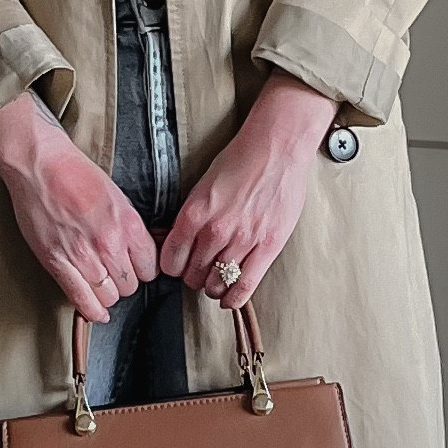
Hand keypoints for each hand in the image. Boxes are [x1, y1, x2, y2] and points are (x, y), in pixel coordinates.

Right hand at [0, 89, 156, 324]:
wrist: (41, 165)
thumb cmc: (76, 173)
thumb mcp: (118, 196)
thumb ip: (131, 226)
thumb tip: (144, 248)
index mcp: (128, 224)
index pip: (150, 267)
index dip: (143, 268)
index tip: (136, 266)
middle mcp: (108, 244)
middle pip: (131, 284)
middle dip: (126, 280)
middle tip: (116, 271)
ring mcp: (82, 256)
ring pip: (109, 296)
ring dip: (108, 293)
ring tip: (102, 283)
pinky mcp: (57, 263)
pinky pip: (81, 299)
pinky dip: (92, 311)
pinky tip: (97, 313)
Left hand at [161, 73, 334, 302]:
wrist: (276, 148)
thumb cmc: (240, 161)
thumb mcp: (201, 186)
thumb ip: (190, 217)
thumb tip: (176, 242)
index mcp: (193, 214)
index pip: (171, 261)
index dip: (173, 267)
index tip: (179, 266)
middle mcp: (214, 231)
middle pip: (192, 276)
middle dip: (193, 277)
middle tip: (200, 271)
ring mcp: (242, 241)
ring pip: (216, 284)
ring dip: (213, 287)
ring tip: (217, 279)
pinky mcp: (268, 247)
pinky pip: (244, 286)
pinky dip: (233, 298)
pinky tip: (229, 298)